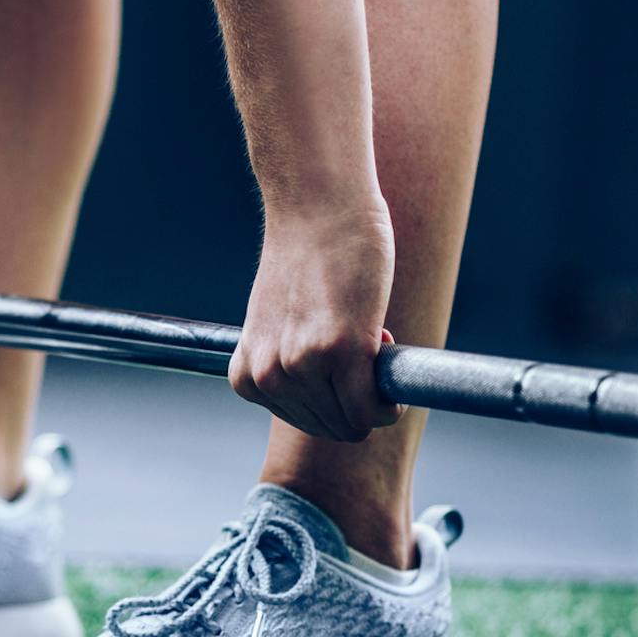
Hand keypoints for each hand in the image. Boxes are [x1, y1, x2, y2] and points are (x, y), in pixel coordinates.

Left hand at [229, 201, 404, 440]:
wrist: (318, 208)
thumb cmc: (308, 261)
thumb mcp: (281, 327)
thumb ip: (294, 367)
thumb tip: (337, 403)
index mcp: (248, 377)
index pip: (306, 423)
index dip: (334, 394)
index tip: (340, 356)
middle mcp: (269, 378)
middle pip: (331, 428)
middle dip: (356, 394)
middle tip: (359, 342)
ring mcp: (301, 367)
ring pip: (354, 422)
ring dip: (374, 390)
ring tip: (366, 334)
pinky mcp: (340, 352)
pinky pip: (372, 412)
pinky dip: (389, 403)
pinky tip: (388, 356)